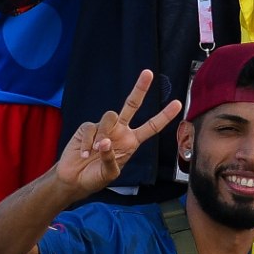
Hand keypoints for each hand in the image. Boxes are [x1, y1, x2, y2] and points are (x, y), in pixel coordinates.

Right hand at [52, 71, 181, 195]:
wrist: (75, 180)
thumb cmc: (96, 177)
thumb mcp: (110, 174)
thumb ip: (110, 159)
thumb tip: (104, 143)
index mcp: (132, 141)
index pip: (152, 127)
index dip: (164, 116)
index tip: (178, 103)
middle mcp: (120, 131)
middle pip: (132, 105)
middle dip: (140, 89)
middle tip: (148, 73)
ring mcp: (104, 127)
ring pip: (109, 116)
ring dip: (103, 134)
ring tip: (96, 151)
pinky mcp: (87, 128)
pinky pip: (90, 128)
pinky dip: (87, 142)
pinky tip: (84, 154)